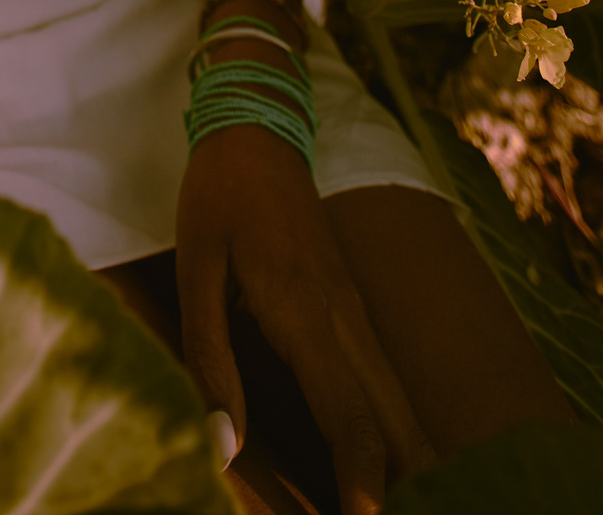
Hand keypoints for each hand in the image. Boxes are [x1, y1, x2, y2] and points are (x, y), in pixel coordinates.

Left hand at [176, 122, 434, 514]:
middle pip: (390, 418)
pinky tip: (394, 466)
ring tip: (401, 506)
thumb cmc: (218, 196)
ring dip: (405, 461)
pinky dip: (393, 429)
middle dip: (402, 483)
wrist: (257, 126)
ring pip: (395, 401)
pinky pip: (382, 381)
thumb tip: (224, 448)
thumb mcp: (197, 271)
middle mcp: (344, 317)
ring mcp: (355, 311)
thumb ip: (210, 359)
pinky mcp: (351, 308)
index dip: (362, 478)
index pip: (348, 413)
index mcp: (304, 310)